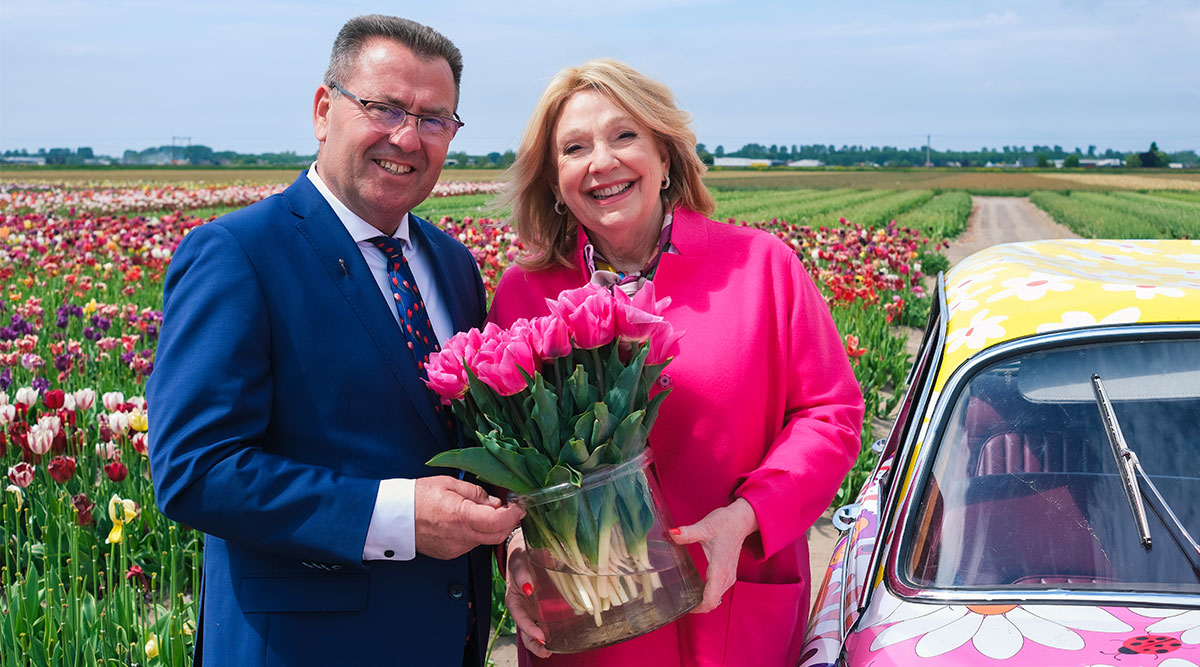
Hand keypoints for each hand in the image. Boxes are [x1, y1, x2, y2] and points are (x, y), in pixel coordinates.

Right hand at [414, 476, 523, 559]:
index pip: (499, 522)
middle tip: (508, 508)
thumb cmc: (417, 497)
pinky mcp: (450, 553)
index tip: (519, 506)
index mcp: (462, 517)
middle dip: (508, 523)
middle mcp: (461, 537)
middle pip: (497, 535)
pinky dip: (475, 534)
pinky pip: (471, 544)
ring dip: (491, 528)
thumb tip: (495, 503)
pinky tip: (467, 522)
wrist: (393, 517)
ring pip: (485, 541)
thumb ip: (476, 493)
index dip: (514, 515)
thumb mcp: (450, 484)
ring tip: (483, 512)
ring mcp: (456, 548)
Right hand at [504, 531, 551, 657]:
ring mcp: (532, 609)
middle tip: (546, 652)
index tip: (540, 636)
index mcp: (514, 598)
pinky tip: (561, 637)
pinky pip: (545, 621)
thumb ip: (522, 573)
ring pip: (534, 629)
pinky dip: (552, 630)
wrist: (527, 552)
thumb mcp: (519, 561)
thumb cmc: (521, 556)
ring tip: (551, 652)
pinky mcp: (542, 607)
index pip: (519, 617)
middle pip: (525, 630)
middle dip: (534, 643)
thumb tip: (528, 587)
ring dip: (541, 642)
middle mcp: (523, 607)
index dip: (528, 628)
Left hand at [668, 497, 758, 613]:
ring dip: (702, 601)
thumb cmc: (726, 524)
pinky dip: (707, 594)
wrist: (741, 520)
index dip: (697, 608)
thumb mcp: (705, 527)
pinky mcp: (728, 574)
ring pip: (715, 598)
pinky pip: (718, 592)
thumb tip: (672, 533)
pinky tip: (695, 588)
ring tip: (683, 596)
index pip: (710, 600)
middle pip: (712, 603)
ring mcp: (729, 577)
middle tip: (677, 602)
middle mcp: (726, 577)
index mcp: (720, 570)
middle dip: (696, 607)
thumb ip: (688, 533)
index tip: (682, 607)